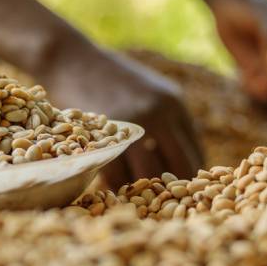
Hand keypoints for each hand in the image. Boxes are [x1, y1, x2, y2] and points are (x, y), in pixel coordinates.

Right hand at [46, 47, 203, 189]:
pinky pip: (119, 174)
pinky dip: (117, 188)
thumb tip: (180, 160)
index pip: (195, 154)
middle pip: (179, 168)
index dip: (189, 179)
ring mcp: (135, 123)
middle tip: (162, 208)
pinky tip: (115, 194)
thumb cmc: (107, 76)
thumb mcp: (149, 90)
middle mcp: (162, 114)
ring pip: (149, 174)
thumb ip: (167, 120)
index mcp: (175, 105)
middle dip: (172, 191)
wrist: (70, 57)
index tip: (180, 195)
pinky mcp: (107, 133)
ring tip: (139, 204)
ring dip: (144, 193)